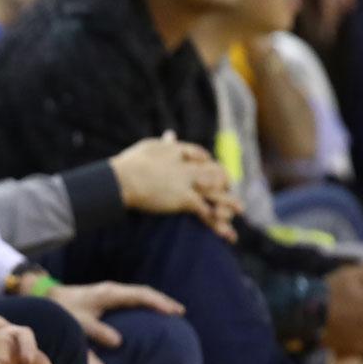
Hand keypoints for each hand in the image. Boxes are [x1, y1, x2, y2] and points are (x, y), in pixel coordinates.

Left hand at [46, 282, 183, 356]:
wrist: (41, 296)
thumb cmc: (58, 316)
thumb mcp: (74, 338)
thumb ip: (90, 362)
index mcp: (104, 297)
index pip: (138, 297)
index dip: (158, 305)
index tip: (174, 314)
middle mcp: (107, 292)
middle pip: (141, 293)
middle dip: (160, 302)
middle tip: (179, 313)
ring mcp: (106, 292)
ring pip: (136, 293)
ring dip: (154, 302)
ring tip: (172, 313)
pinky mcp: (105, 295)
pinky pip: (131, 296)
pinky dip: (145, 303)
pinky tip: (156, 312)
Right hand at [109, 133, 240, 241]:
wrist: (121, 179)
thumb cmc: (129, 164)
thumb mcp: (149, 147)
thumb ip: (164, 143)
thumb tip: (171, 133)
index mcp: (179, 151)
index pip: (203, 155)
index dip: (209, 162)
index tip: (213, 166)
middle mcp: (188, 166)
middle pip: (215, 172)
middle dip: (225, 180)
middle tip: (230, 188)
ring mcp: (188, 183)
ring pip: (216, 191)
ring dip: (229, 201)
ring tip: (240, 209)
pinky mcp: (184, 198)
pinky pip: (205, 210)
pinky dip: (215, 221)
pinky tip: (224, 229)